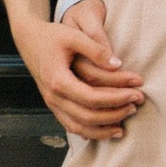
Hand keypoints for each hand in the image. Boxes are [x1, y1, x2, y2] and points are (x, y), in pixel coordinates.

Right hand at [22, 0, 145, 140]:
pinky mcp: (54, 105)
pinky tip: (104, 130)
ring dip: (103, 130)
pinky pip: (71, 126)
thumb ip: (96, 49)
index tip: (136, 92)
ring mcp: (52, 103)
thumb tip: (118, 64)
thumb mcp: (74, 35)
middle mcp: (54, 96)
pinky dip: (89, 131)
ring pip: (79, 128)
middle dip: (115, 114)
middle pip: (88, 117)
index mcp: (59, 80)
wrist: (29, 39)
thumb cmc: (51, 35)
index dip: (117, 98)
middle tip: (136, 105)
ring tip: (124, 126)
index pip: (93, 98)